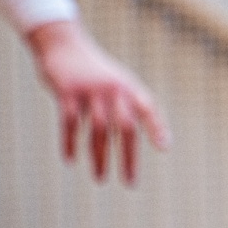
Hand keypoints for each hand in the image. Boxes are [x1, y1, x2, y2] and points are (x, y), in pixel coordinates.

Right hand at [24, 20, 170, 182]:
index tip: (164, 148)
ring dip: (100, 157)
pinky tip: (70, 160)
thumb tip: (154, 135)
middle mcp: (113, 88)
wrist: (63, 45)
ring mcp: (90, 89)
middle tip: (130, 183)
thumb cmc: (94, 70)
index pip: (148, 108)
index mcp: (129, 87)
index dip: (157, 127)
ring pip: (98, 129)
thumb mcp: (118, 82)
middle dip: (128, 157)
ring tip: (100, 178)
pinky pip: (69, 122)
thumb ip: (132, 105)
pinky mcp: (67, 91)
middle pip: (125, 126)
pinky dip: (70, 142)